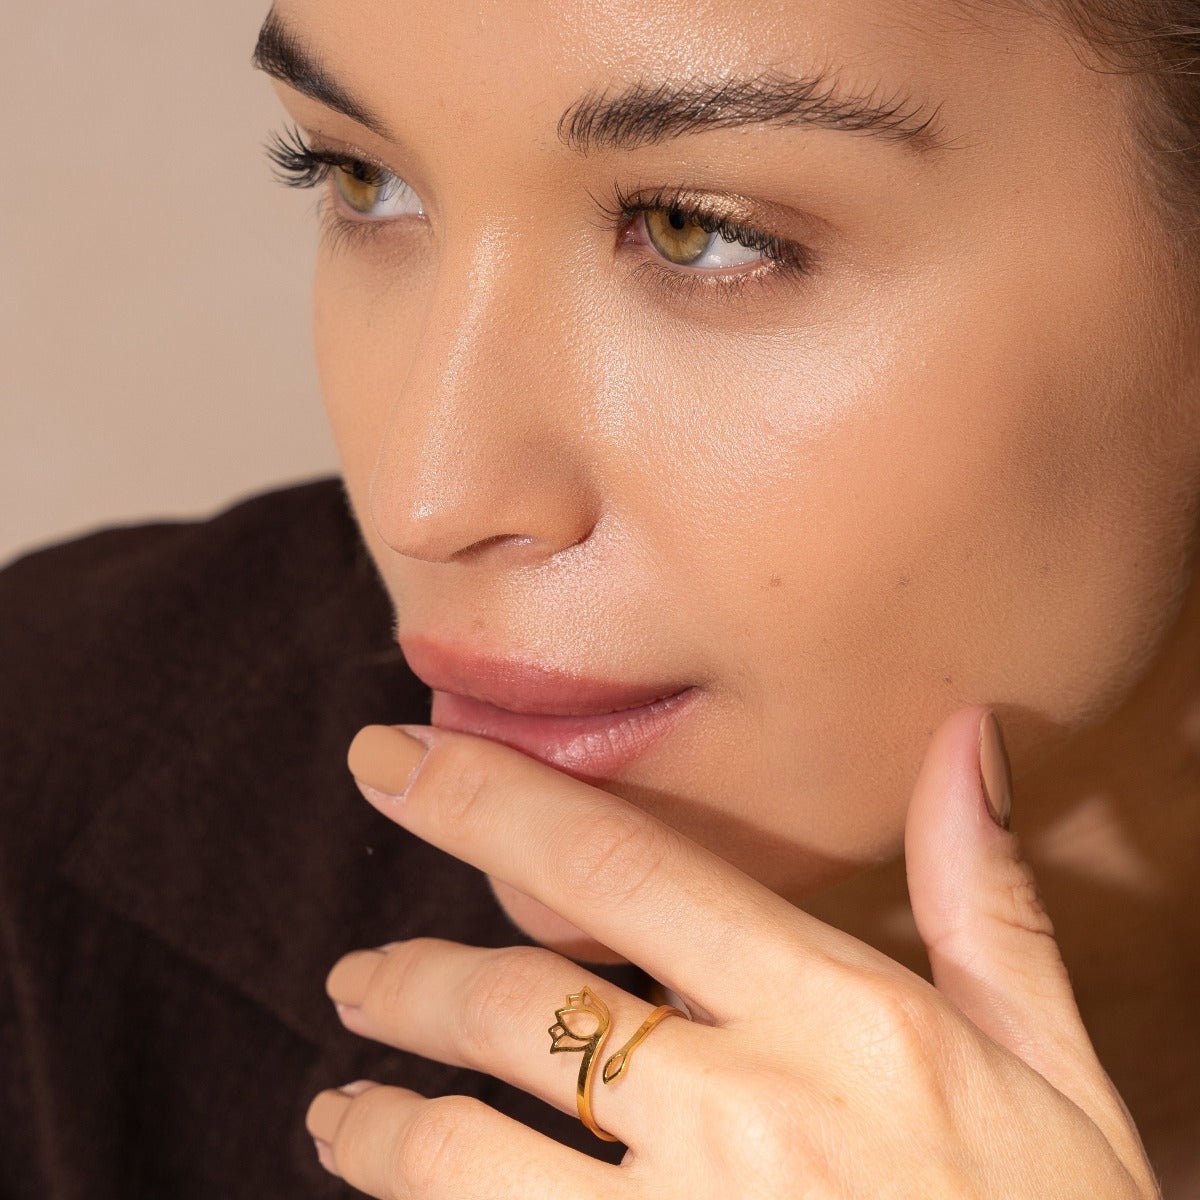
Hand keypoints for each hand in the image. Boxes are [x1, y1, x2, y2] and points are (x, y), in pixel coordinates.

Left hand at [305, 705, 1161, 1197]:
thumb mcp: (1045, 1063)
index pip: (617, 867)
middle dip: (407, 980)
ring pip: (466, 1157)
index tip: (394, 760)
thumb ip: (985, 896)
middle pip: (515, 1009)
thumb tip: (966, 737)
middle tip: (357, 975)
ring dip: (381, 1124)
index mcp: (832, 1016)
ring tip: (339, 1108)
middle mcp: (744, 1116)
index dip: (485, 801)